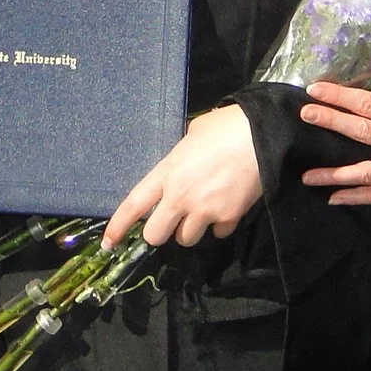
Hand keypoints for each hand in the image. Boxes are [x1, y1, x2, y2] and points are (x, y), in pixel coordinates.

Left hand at [105, 105, 261, 248]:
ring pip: (186, 239)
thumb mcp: (192, 136)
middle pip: (155, 235)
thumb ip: (180, 156)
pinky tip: (227, 206)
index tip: (109, 243)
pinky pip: (218, 233)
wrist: (262, 136)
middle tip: (171, 220)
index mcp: (167, 172)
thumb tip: (182, 162)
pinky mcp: (228, 218)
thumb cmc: (225, 127)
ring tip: (204, 208)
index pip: (134, 204)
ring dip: (191, 228)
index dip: (118, 225)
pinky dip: (220, 224)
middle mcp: (180, 196)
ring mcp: (204, 210)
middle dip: (161, 231)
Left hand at [297, 84, 370, 204]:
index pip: (366, 104)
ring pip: (362, 172)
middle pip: (358, 131)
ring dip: (332, 174)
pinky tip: (333, 198)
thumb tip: (364, 98)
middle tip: (305, 115)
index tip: (315, 89)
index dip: (338, 96)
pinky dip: (354, 197)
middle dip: (328, 121)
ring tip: (307, 175)